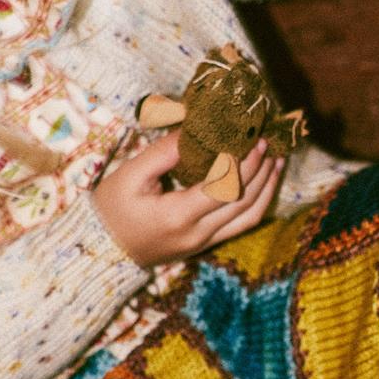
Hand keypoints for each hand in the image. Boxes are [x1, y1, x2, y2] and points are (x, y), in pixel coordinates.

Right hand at [92, 131, 283, 267]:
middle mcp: (197, 234)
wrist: (101, 250)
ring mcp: (203, 243)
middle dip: (262, 171)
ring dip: (267, 188)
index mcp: (177, 216)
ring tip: (277, 162)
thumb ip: (164, 151)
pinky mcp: (205, 246)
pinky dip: (256, 203)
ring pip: (249, 217)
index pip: (225, 188)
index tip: (256, 139)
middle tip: (270, 143)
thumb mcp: (130, 174)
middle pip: (243, 202)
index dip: (246, 164)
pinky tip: (263, 184)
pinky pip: (240, 226)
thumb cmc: (111, 208)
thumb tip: (195, 127)